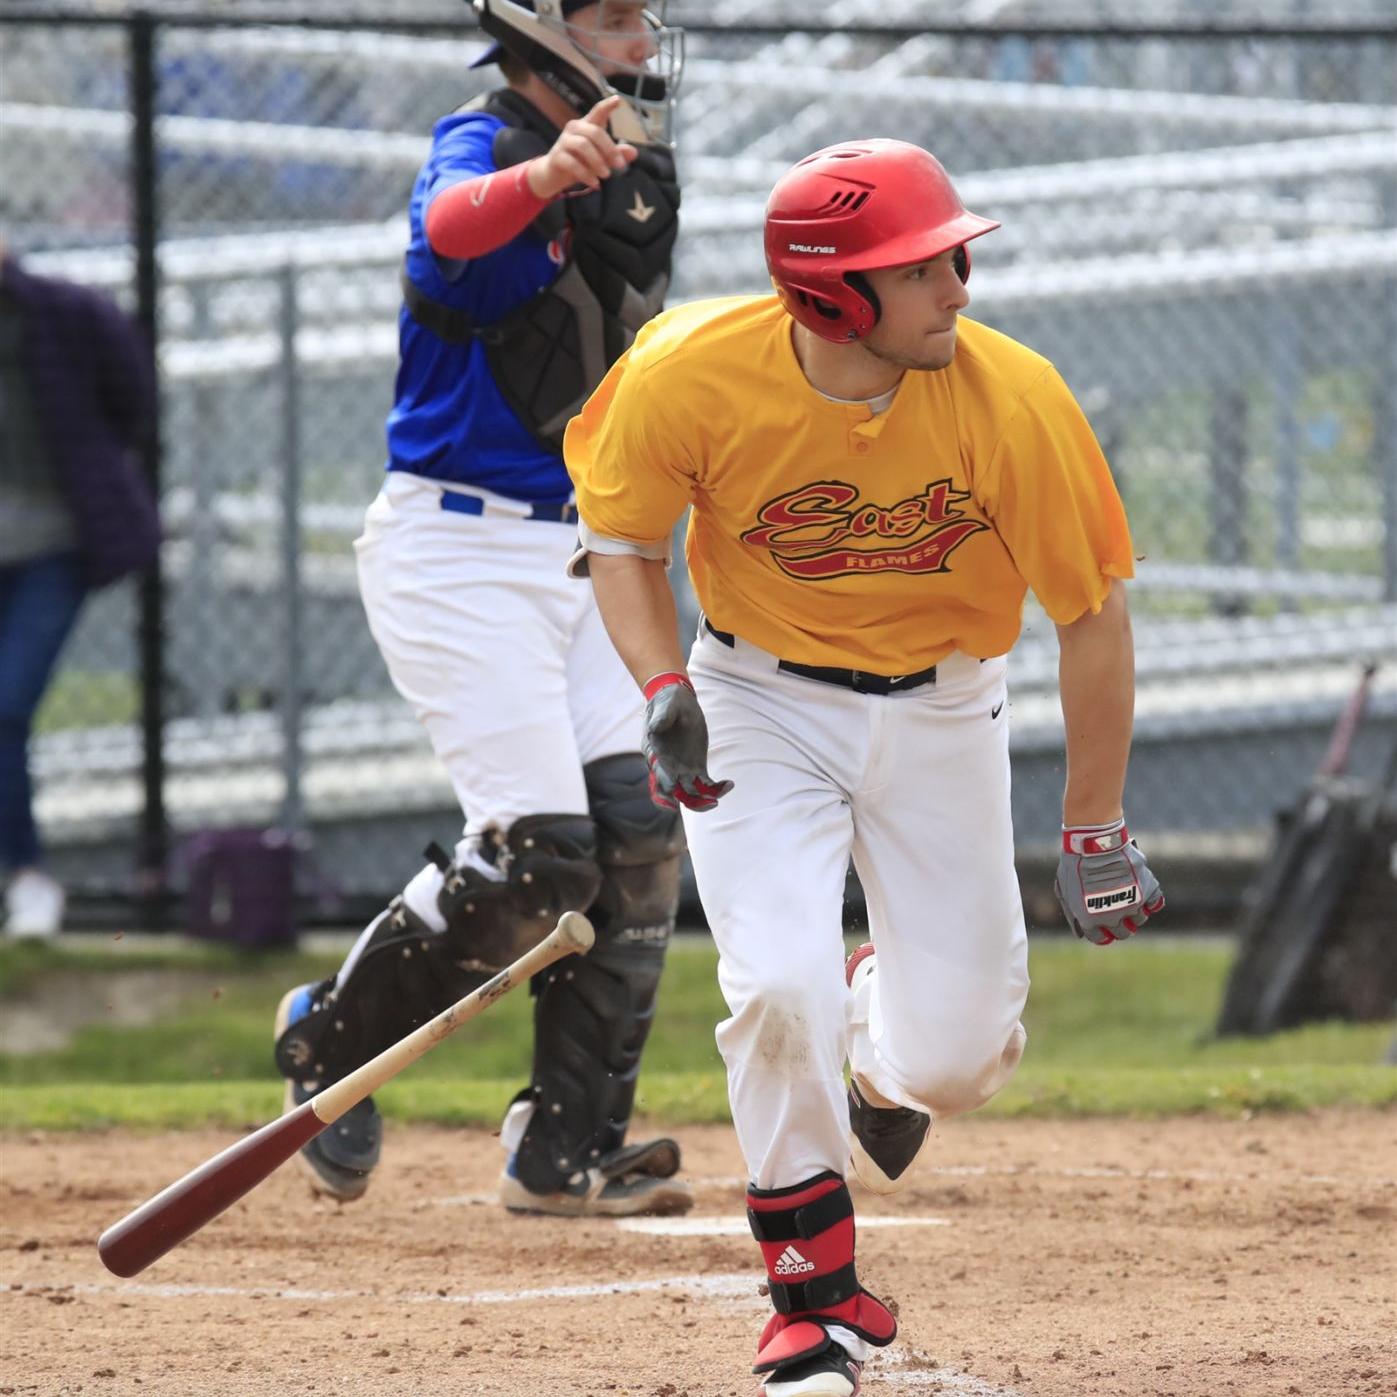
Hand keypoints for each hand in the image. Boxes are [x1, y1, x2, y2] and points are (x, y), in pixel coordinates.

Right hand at [527, 94, 637, 198]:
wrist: (553, 174)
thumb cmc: (579, 161)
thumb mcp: (600, 158)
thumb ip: (616, 154)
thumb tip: (633, 153)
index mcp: (587, 126)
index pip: (597, 111)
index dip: (607, 105)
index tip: (618, 100)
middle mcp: (575, 129)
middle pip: (595, 132)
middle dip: (609, 149)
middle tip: (619, 165)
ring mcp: (564, 141)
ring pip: (583, 146)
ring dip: (598, 161)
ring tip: (606, 176)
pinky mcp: (557, 157)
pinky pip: (573, 164)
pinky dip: (586, 175)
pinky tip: (595, 184)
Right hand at [642, 673, 733, 811]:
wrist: (676, 700)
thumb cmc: (667, 701)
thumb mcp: (665, 705)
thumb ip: (661, 717)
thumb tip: (655, 727)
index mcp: (655, 755)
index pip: (658, 780)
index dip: (664, 794)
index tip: (674, 801)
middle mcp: (667, 767)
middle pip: (676, 794)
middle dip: (692, 801)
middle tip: (711, 802)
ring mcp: (682, 769)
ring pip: (692, 793)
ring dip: (706, 798)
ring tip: (726, 788)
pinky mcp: (696, 767)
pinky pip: (705, 784)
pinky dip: (716, 788)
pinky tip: (729, 783)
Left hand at [1054, 819, 1163, 945]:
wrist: (1094, 845)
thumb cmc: (1075, 864)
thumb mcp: (1064, 890)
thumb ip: (1072, 911)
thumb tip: (1080, 928)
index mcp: (1091, 920)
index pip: (1100, 938)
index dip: (1101, 933)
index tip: (1103, 928)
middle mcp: (1113, 917)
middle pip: (1123, 933)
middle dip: (1120, 926)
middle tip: (1119, 916)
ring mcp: (1133, 905)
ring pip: (1139, 920)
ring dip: (1135, 913)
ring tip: (1129, 900)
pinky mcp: (1148, 891)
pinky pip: (1155, 904)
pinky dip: (1151, 902)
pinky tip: (1144, 894)